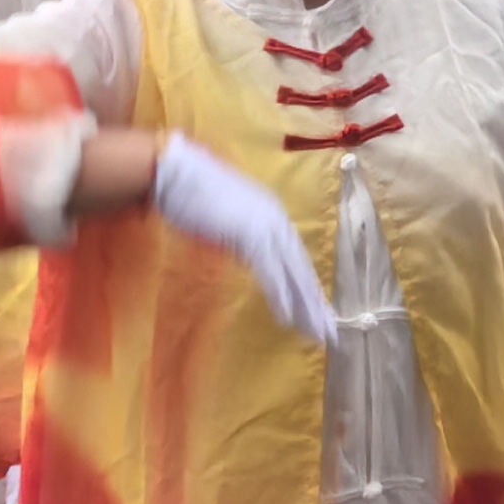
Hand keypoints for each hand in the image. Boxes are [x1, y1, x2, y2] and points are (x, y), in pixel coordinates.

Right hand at [150, 136, 337, 345]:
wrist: (174, 172)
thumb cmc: (192, 193)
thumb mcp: (227, 218)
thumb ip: (243, 237)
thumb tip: (250, 257)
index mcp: (271, 214)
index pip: (296, 256)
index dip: (307, 285)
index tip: (319, 310)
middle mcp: (275, 219)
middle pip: (300, 267)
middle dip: (315, 302)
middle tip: (329, 331)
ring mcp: (264, 225)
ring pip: (292, 273)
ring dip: (305, 305)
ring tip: (316, 332)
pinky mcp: (250, 234)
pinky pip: (270, 271)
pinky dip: (281, 295)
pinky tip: (289, 316)